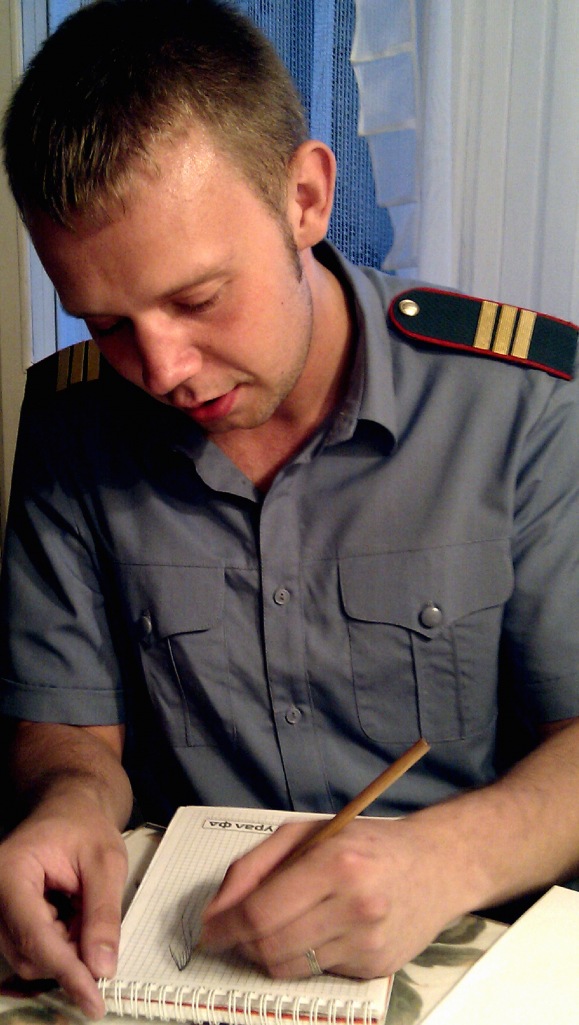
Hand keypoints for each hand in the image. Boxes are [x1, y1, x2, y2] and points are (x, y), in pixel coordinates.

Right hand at [0, 801, 127, 1017]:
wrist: (68, 808)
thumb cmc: (84, 825)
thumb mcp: (106, 862)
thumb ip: (103, 914)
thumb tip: (102, 968)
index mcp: (10, 873)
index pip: (35, 936)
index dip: (66, 971)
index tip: (94, 999)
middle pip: (30, 953)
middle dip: (72, 953)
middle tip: (100, 923)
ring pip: (32, 957)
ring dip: (68, 947)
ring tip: (84, 906)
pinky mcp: (7, 920)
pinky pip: (33, 948)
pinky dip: (62, 941)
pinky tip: (73, 913)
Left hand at [199, 815, 459, 979]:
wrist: (437, 865)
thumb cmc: (366, 842)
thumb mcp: (307, 833)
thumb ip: (255, 866)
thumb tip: (217, 909)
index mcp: (336, 863)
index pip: (261, 912)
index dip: (224, 927)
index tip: (207, 930)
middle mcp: (356, 906)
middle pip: (270, 947)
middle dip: (239, 945)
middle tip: (229, 934)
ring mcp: (369, 943)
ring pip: (289, 968)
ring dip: (266, 954)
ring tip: (269, 929)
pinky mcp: (376, 969)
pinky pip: (317, 973)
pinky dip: (303, 957)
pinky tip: (316, 931)